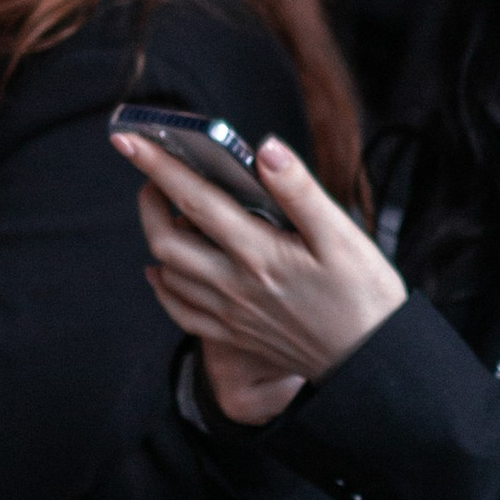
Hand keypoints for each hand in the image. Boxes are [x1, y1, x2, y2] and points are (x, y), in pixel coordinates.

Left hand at [118, 131, 400, 430]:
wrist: (370, 362)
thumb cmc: (365, 296)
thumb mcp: (343, 236)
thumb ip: (299, 191)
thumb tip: (265, 148)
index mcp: (260, 254)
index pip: (195, 200)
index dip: (158, 166)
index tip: (129, 138)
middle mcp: (235, 286)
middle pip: (166, 239)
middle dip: (149, 200)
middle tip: (155, 174)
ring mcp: (231, 314)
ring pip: (168, 274)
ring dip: (156, 236)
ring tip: (165, 210)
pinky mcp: (234, 335)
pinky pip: (181, 312)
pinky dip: (163, 286)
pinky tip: (163, 271)